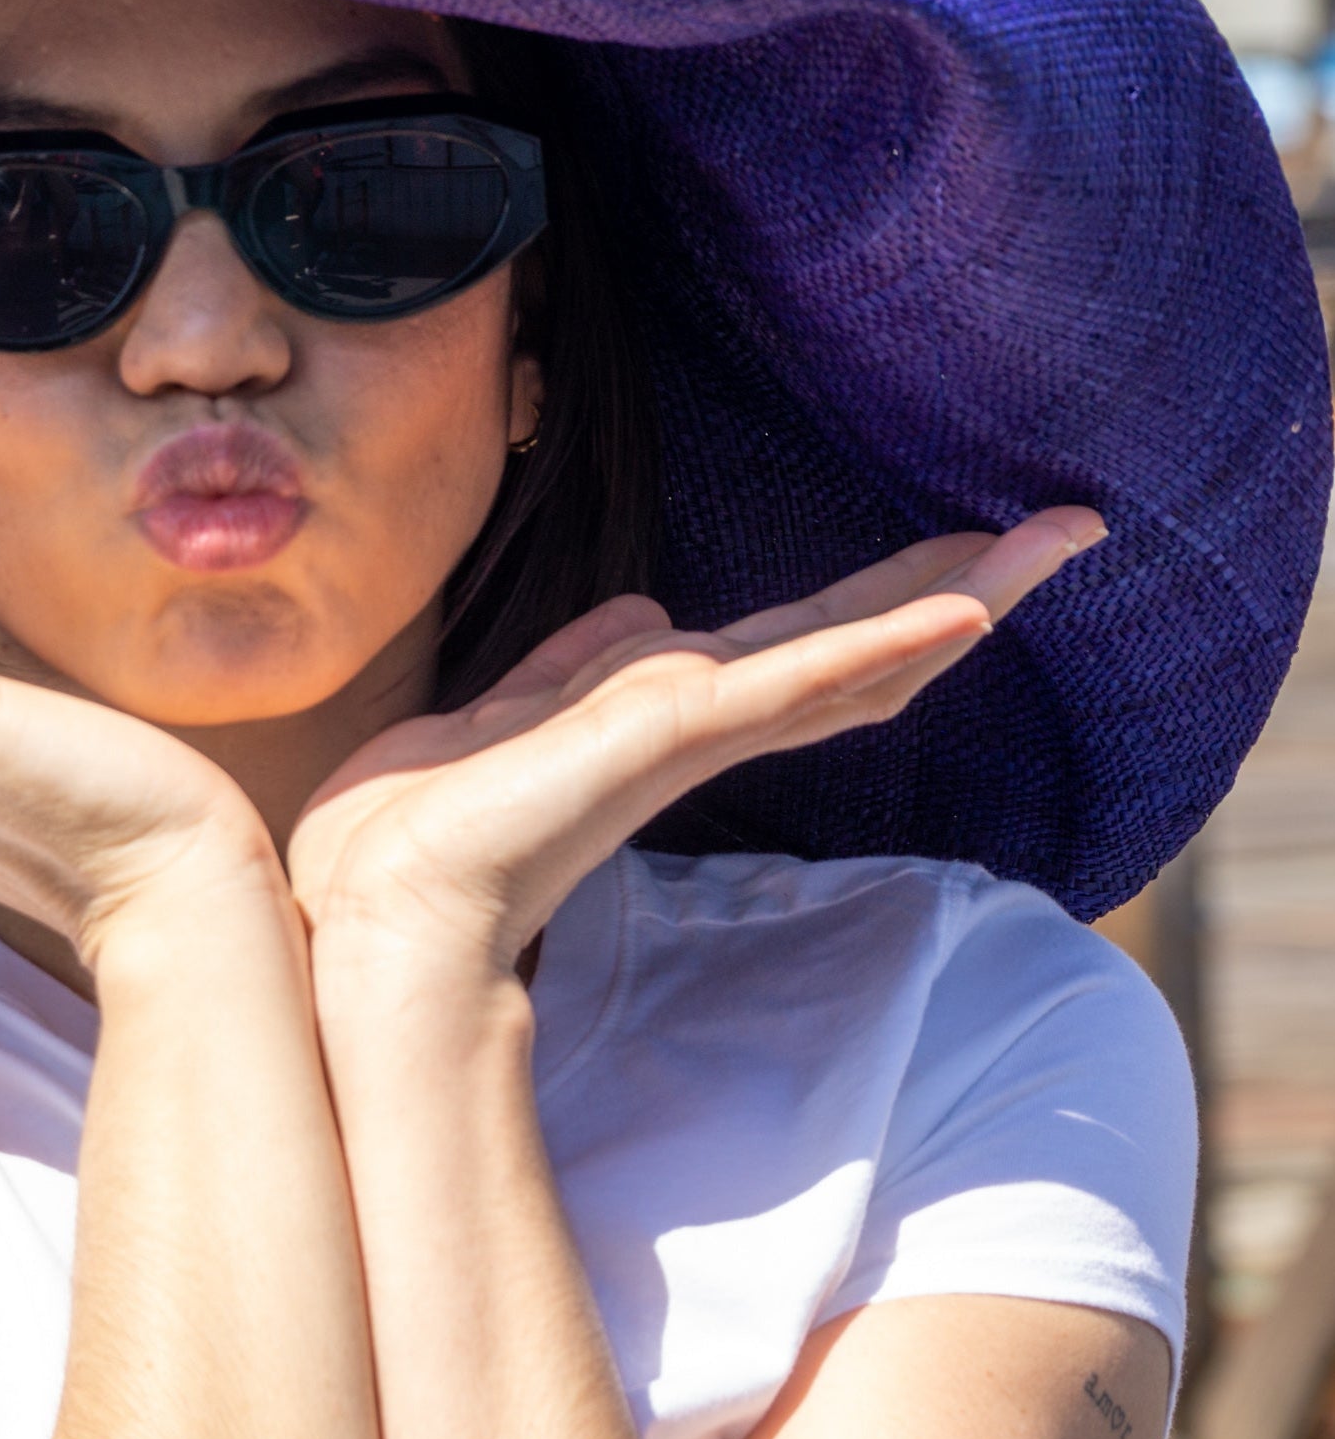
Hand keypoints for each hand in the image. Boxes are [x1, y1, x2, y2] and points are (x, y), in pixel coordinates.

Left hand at [288, 513, 1103, 988]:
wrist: (372, 907)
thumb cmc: (422, 827)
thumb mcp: (510, 713)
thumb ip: (578, 666)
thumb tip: (644, 608)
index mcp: (657, 713)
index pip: (798, 648)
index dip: (884, 604)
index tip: (966, 563)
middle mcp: (693, 721)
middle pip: (848, 644)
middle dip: (953, 587)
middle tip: (1065, 532)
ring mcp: (689, 732)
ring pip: (843, 651)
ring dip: (946, 594)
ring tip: (1046, 546)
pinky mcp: (666, 736)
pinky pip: (791, 680)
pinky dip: (876, 646)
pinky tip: (958, 611)